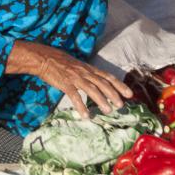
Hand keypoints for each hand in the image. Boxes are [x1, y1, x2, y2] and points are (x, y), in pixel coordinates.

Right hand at [6, 40, 132, 116]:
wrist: (45, 58)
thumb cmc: (62, 63)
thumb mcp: (79, 66)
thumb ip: (89, 75)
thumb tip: (100, 84)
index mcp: (89, 69)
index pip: (108, 77)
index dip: (120, 85)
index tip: (130, 94)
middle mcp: (85, 72)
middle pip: (102, 83)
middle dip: (113, 94)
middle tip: (121, 105)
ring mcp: (75, 77)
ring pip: (91, 89)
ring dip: (100, 100)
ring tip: (108, 111)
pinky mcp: (65, 83)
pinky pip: (74, 96)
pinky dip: (81, 106)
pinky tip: (86, 116)